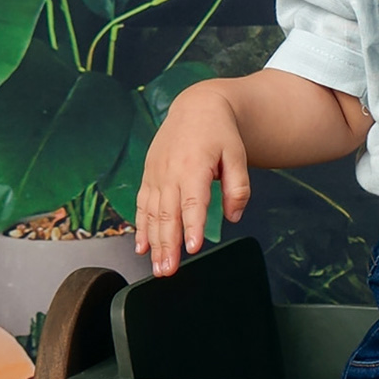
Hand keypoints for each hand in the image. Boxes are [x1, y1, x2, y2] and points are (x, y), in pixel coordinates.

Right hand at [135, 88, 249, 275]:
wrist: (196, 108)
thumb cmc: (219, 132)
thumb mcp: (238, 154)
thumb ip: (238, 187)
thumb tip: (234, 216)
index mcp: (193, 166)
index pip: (193, 202)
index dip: (192, 227)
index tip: (192, 248)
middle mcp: (170, 172)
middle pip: (168, 214)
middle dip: (167, 245)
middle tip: (168, 270)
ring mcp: (156, 175)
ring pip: (152, 214)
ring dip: (154, 243)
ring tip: (157, 267)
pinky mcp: (149, 177)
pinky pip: (142, 206)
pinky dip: (140, 228)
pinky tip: (142, 247)